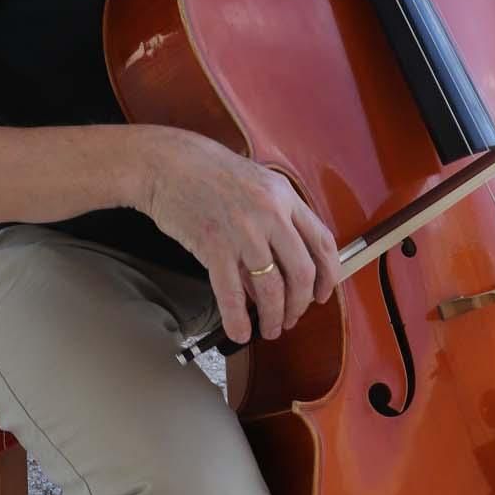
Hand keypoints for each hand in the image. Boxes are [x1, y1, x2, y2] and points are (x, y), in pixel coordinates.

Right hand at [132, 127, 340, 346]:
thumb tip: (280, 268)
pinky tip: (239, 331)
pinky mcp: (214, 246)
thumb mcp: (255, 185)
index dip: (328, 276)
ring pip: (271, 288)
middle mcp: (270, 213)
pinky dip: (237, 319)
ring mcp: (243, 231)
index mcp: (284, 196)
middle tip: (292, 318)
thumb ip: (274, 220)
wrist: (166, 164)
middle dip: (300, 305)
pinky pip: (232, 293)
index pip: (322, 242)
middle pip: (301, 272)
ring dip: (273, 317)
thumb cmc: (208, 172)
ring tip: (270, 329)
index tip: (322, 294)